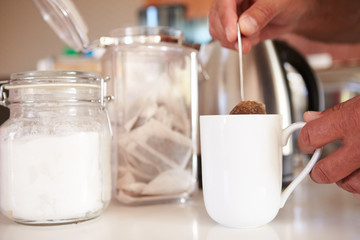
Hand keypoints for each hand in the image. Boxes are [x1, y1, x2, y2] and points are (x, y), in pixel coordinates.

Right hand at [208, 0, 359, 52]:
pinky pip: (225, 38)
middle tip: (243, 46)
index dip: (226, 18)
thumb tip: (245, 26)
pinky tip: (249, 42)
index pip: (225, 1)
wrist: (294, 13)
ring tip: (249, 44)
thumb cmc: (291, 1)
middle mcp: (232, 0)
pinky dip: (235, 45)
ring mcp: (231, 12)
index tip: (232, 35)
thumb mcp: (280, 3)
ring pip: (218, 29)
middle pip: (217, 16)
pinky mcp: (232, 26)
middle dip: (228, 34)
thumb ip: (262, 13)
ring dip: (231, 42)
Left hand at [297, 96, 359, 195]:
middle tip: (317, 167)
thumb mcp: (359, 102)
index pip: (310, 137)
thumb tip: (310, 118)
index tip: (305, 144)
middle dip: (318, 171)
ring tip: (345, 169)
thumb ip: (335, 113)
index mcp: (351, 120)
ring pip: (349, 185)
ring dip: (344, 179)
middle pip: (325, 172)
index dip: (304, 142)